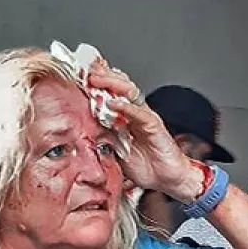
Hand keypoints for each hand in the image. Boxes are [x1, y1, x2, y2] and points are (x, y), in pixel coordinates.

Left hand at [86, 66, 197, 196]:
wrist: (167, 179)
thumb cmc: (144, 166)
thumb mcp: (114, 150)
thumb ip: (101, 136)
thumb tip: (80, 128)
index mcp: (125, 117)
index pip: (112, 92)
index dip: (99, 80)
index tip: (82, 71)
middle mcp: (136, 113)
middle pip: (120, 86)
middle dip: (103, 76)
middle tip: (87, 70)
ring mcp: (146, 117)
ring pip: (129, 93)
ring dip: (112, 84)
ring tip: (97, 79)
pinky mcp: (155, 126)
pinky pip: (139, 113)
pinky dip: (126, 107)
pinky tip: (113, 104)